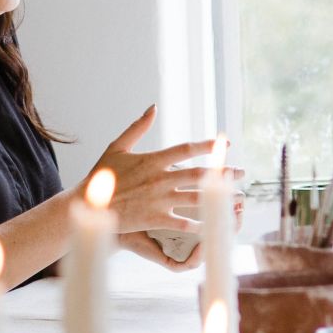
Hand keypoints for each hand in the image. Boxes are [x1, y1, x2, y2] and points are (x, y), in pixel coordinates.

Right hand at [92, 105, 241, 235]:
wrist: (89, 204)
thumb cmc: (102, 175)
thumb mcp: (118, 146)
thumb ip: (138, 127)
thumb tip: (152, 108)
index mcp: (153, 159)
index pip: (187, 149)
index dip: (208, 146)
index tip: (224, 144)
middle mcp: (160, 179)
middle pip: (200, 175)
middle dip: (224, 173)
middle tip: (242, 172)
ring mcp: (160, 200)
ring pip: (197, 198)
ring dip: (219, 197)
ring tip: (237, 197)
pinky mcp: (156, 218)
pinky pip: (184, 221)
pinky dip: (200, 223)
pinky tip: (215, 223)